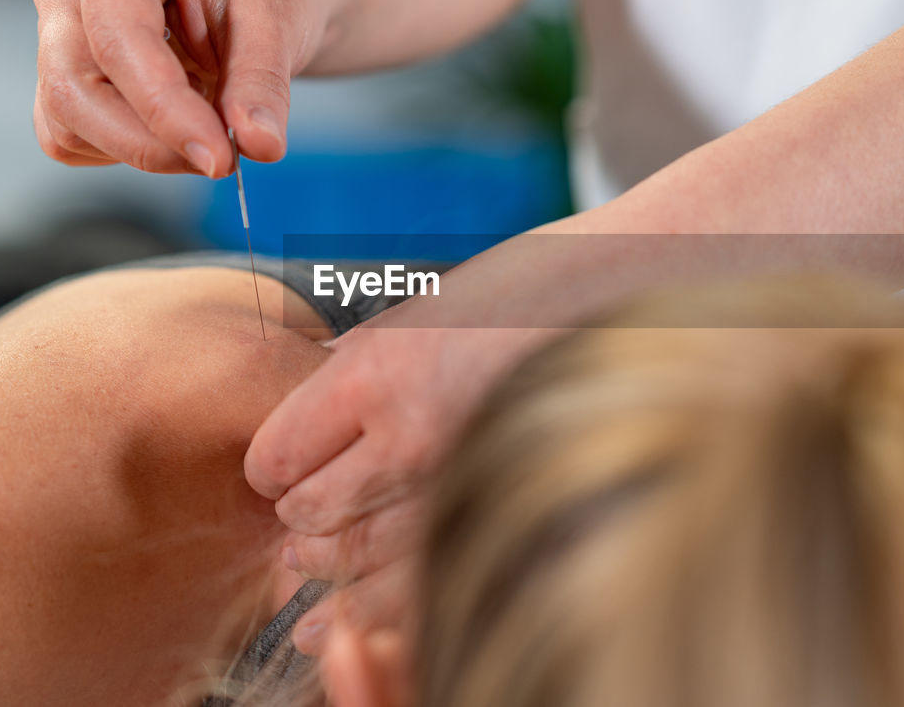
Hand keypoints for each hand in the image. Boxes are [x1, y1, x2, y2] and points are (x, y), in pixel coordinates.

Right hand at [30, 0, 332, 176]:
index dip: (165, 108)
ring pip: (71, 124)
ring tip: (210, 127)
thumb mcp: (278, 21)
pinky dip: (131, 151)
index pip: (117, 36)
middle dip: (153, 142)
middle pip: (75, 88)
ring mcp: (55, 34)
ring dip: (148, 150)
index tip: (218, 157)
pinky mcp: (61, 81)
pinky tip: (175, 123)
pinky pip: (76, 142)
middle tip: (223, 159)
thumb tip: (260, 144)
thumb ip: (263, 85)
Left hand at [245, 297, 550, 649]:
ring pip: (355, 562)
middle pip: (310, 515)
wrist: (631, 298)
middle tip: (305, 506)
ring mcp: (456, 490)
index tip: (282, 463)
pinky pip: (416, 589)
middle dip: (299, 515)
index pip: (279, 456)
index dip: (272, 465)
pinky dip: (373, 606)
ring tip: (318, 555)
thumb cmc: (533, 289)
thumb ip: (359, 362)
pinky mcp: (498, 520)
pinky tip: (346, 615)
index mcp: (379, 373)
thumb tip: (311, 397)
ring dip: (329, 561)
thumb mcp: (423, 306)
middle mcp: (408, 440)